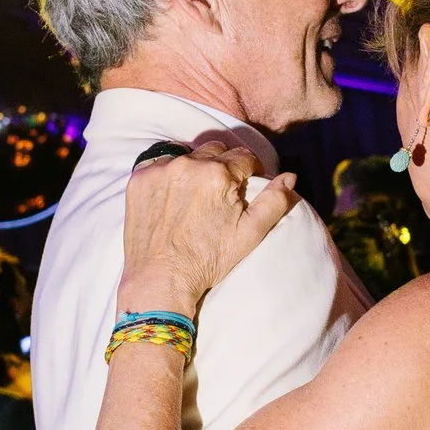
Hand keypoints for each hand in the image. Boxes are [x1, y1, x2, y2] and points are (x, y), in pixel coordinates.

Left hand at [117, 138, 300, 314]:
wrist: (160, 279)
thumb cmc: (207, 260)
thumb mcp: (250, 234)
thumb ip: (274, 201)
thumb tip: (290, 176)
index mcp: (218, 174)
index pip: (245, 157)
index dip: (251, 171)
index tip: (247, 186)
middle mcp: (187, 164)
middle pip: (216, 150)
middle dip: (224, 166)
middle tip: (222, 192)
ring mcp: (160, 170)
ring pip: (188, 155)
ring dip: (197, 167)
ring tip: (197, 195)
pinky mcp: (139, 179)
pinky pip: (161, 164)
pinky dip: (170, 175)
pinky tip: (174, 198)